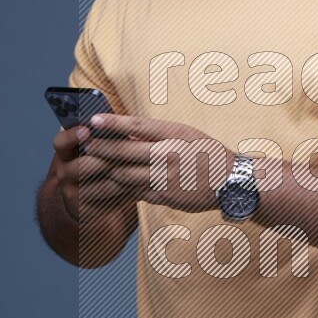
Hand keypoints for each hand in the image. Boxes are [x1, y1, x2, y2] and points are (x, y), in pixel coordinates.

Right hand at [51, 122, 136, 220]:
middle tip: (128, 151)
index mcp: (65, 153)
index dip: (72, 136)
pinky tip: (144, 182)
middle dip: (107, 157)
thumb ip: (103, 136)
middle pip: (83, 166)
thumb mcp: (95, 147)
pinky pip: (111, 200)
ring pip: (102, 184)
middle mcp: (65, 173)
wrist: (86, 198)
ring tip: (144, 166)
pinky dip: (129, 190)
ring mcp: (74, 194)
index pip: (60, 142)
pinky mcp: (87, 211)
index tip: (87, 130)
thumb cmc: (98, 162)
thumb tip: (123, 125)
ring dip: (124, 175)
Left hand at [82, 113, 233, 213]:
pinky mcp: (164, 197)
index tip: (93, 120)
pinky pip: (135, 191)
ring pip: (124, 175)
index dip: (112, 123)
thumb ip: (158, 134)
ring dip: (108, 169)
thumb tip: (126, 132)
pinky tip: (115, 183)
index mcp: (174, 135)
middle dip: (101, 148)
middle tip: (87, 145)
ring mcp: (165, 179)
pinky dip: (124, 187)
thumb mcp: (186, 135)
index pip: (137, 126)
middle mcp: (168, 156)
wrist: (230, 183)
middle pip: (124, 152)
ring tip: (96, 164)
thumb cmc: (207, 154)